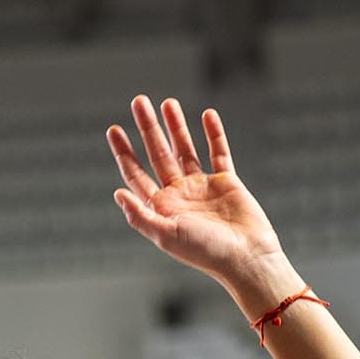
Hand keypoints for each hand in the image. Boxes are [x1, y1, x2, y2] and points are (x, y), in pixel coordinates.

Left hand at [107, 98, 284, 288]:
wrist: (245, 257)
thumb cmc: (205, 252)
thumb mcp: (166, 235)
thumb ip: (140, 215)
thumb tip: (118, 193)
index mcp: (160, 207)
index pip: (136, 174)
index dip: (124, 152)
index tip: (113, 128)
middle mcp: (178, 194)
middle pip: (157, 154)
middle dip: (147, 128)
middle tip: (139, 101)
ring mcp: (202, 186)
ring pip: (185, 148)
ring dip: (176, 126)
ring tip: (167, 102)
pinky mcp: (226, 181)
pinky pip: (218, 152)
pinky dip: (214, 134)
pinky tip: (207, 114)